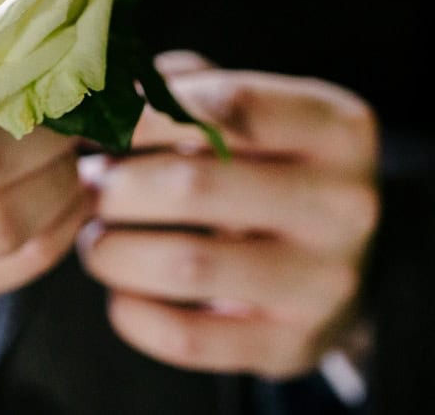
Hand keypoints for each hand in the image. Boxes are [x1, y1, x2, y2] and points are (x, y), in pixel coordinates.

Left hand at [78, 51, 378, 379]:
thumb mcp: (253, 111)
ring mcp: (324, 282)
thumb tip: (102, 94)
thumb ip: (184, 88)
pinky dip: (133, 313)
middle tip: (89, 184)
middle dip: (118, 185)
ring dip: (114, 250)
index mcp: (337, 129)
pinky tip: (122, 292)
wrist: (333, 268)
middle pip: (194, 185)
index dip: (144, 113)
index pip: (226, 106)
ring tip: (97, 239)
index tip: (100, 122)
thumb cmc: (269, 168)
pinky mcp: (292, 345)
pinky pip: (187, 337)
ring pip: (185, 264)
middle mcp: (344, 204)